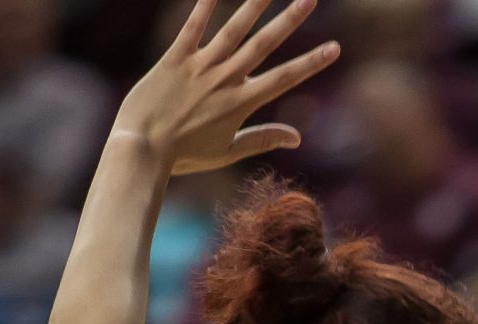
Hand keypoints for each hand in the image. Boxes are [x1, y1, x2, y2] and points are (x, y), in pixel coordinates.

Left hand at [116, 0, 341, 176]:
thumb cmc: (184, 155)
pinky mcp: (175, 58)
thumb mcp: (228, 151)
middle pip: (264, 44)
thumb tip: (297, 136)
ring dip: (255, 4)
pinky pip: (193, 26)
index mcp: (241, 103)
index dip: (312, 63)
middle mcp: (225, 80)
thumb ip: (263, 138)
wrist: (142, 148)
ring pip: (234, 29)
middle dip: (290, 20)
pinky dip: (205, 5)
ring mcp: (200, 66)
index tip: (334, 48)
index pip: (285, 78)